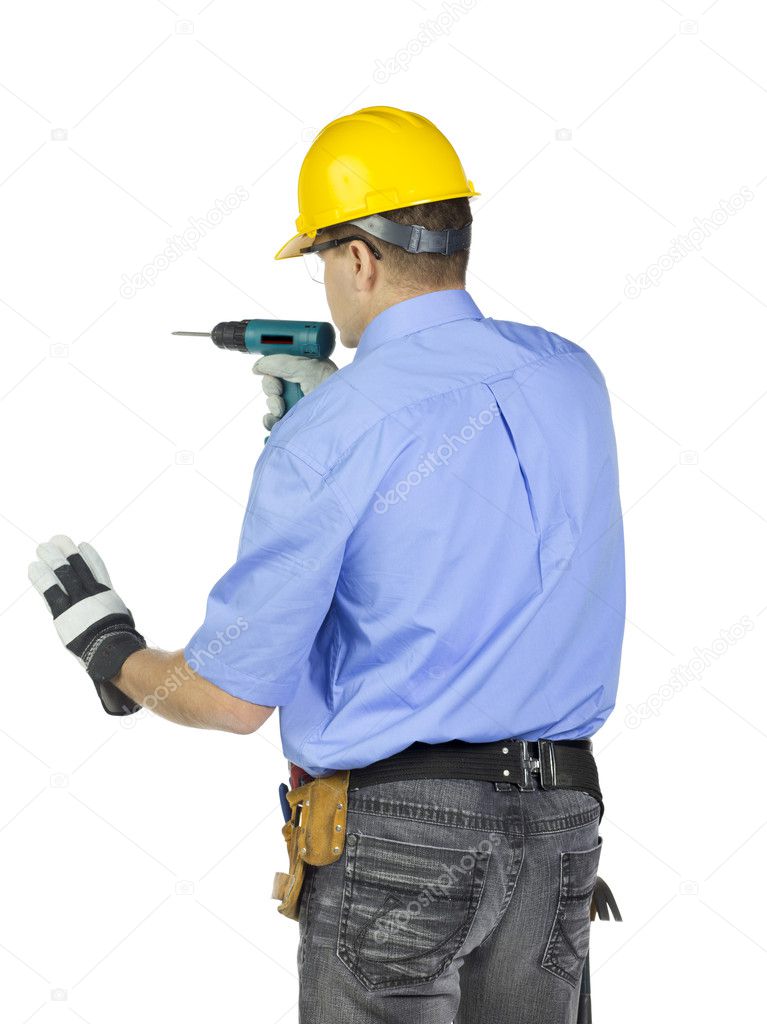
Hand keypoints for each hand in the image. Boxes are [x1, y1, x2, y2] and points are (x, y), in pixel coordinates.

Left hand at [28, 535, 145, 714]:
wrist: (112, 648)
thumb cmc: (121, 641)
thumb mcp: (124, 622)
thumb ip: (119, 614)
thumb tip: (127, 618)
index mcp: (107, 596)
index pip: (98, 571)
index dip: (89, 557)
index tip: (82, 545)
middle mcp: (92, 595)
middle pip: (78, 568)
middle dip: (67, 553)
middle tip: (58, 539)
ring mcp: (78, 602)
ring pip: (63, 575)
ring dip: (52, 559)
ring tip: (42, 547)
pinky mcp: (63, 612)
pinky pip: (50, 591)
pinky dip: (42, 578)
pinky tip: (33, 567)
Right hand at [253, 354, 337, 429]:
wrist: (341, 417)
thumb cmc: (331, 389)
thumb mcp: (306, 367)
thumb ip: (280, 362)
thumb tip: (257, 367)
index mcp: (304, 371)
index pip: (278, 367)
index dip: (271, 370)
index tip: (273, 374)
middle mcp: (300, 388)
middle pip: (271, 385)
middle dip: (271, 388)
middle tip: (279, 392)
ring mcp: (297, 407)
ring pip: (271, 404)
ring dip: (272, 405)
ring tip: (282, 410)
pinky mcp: (294, 424)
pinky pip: (272, 422)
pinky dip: (270, 422)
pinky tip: (276, 421)